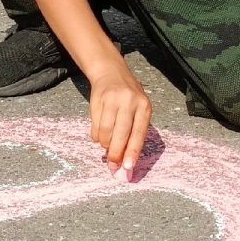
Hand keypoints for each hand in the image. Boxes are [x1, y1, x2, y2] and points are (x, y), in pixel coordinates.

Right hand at [87, 61, 151, 179]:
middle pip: (121, 135)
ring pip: (106, 132)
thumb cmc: (129, 98)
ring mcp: (113, 100)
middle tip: (112, 165)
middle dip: (116, 153)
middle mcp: (130, 102)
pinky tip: (99, 134)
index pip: (139, 134)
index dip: (132, 152)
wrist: (111, 72)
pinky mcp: (98, 100)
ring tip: (106, 143)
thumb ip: (134, 134)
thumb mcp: (138, 111)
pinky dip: (96, 136)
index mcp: (144, 107)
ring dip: (105, 144)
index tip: (127, 167)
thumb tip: (126, 162)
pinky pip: (95, 126)